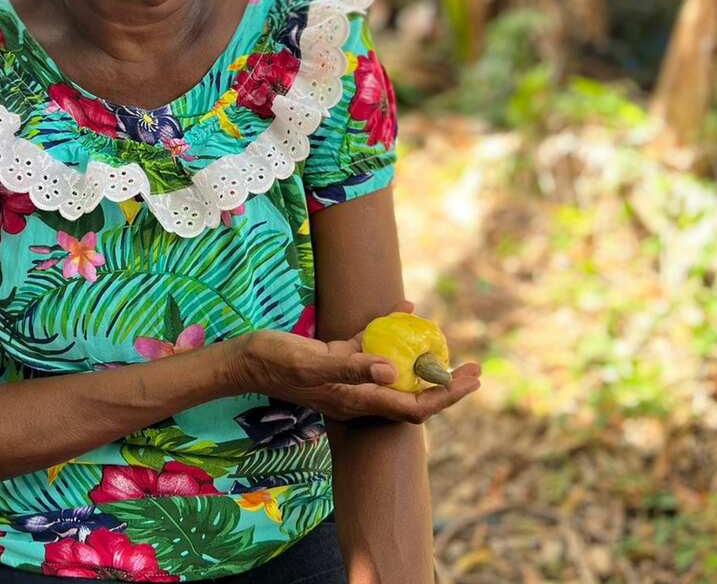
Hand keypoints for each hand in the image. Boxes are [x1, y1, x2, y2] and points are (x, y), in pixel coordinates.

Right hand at [229, 300, 481, 424]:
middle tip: (472, 367)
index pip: (414, 407)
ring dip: (422, 361)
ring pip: (396, 373)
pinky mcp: (337, 359)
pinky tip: (402, 309)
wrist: (244, 359)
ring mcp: (349, 377)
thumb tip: (395, 371)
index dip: (446, 396)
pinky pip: (373, 349)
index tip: (470, 378)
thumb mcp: (313, 362)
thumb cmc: (276, 362)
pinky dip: (392, 332)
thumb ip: (352, 366)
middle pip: (413, 395)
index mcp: (358, 399)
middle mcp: (359, 393)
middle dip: (445, 384)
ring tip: (445, 344)